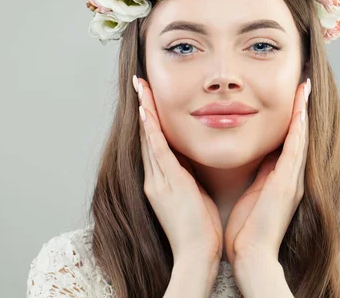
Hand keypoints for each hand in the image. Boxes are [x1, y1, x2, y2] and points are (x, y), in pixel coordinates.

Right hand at [134, 75, 223, 264]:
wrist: (196, 256)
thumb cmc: (200, 230)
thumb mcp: (192, 196)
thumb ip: (188, 177)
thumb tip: (193, 160)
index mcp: (161, 182)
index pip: (153, 144)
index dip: (150, 119)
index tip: (149, 98)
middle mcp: (155, 179)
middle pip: (146, 136)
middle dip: (143, 108)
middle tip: (140, 83)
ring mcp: (158, 181)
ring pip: (148, 139)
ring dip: (145, 111)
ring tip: (141, 87)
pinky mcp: (168, 184)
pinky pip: (157, 152)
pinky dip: (151, 131)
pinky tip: (148, 112)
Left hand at [224, 78, 310, 265]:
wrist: (251, 255)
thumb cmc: (247, 230)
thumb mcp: (254, 194)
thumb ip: (260, 175)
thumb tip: (260, 155)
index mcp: (283, 179)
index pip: (290, 141)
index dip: (294, 118)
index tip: (293, 96)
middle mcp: (292, 177)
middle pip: (300, 135)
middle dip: (302, 109)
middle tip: (305, 83)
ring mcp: (292, 180)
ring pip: (300, 137)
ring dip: (303, 111)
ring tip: (305, 87)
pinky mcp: (286, 185)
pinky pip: (295, 150)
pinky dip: (298, 129)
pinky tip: (299, 110)